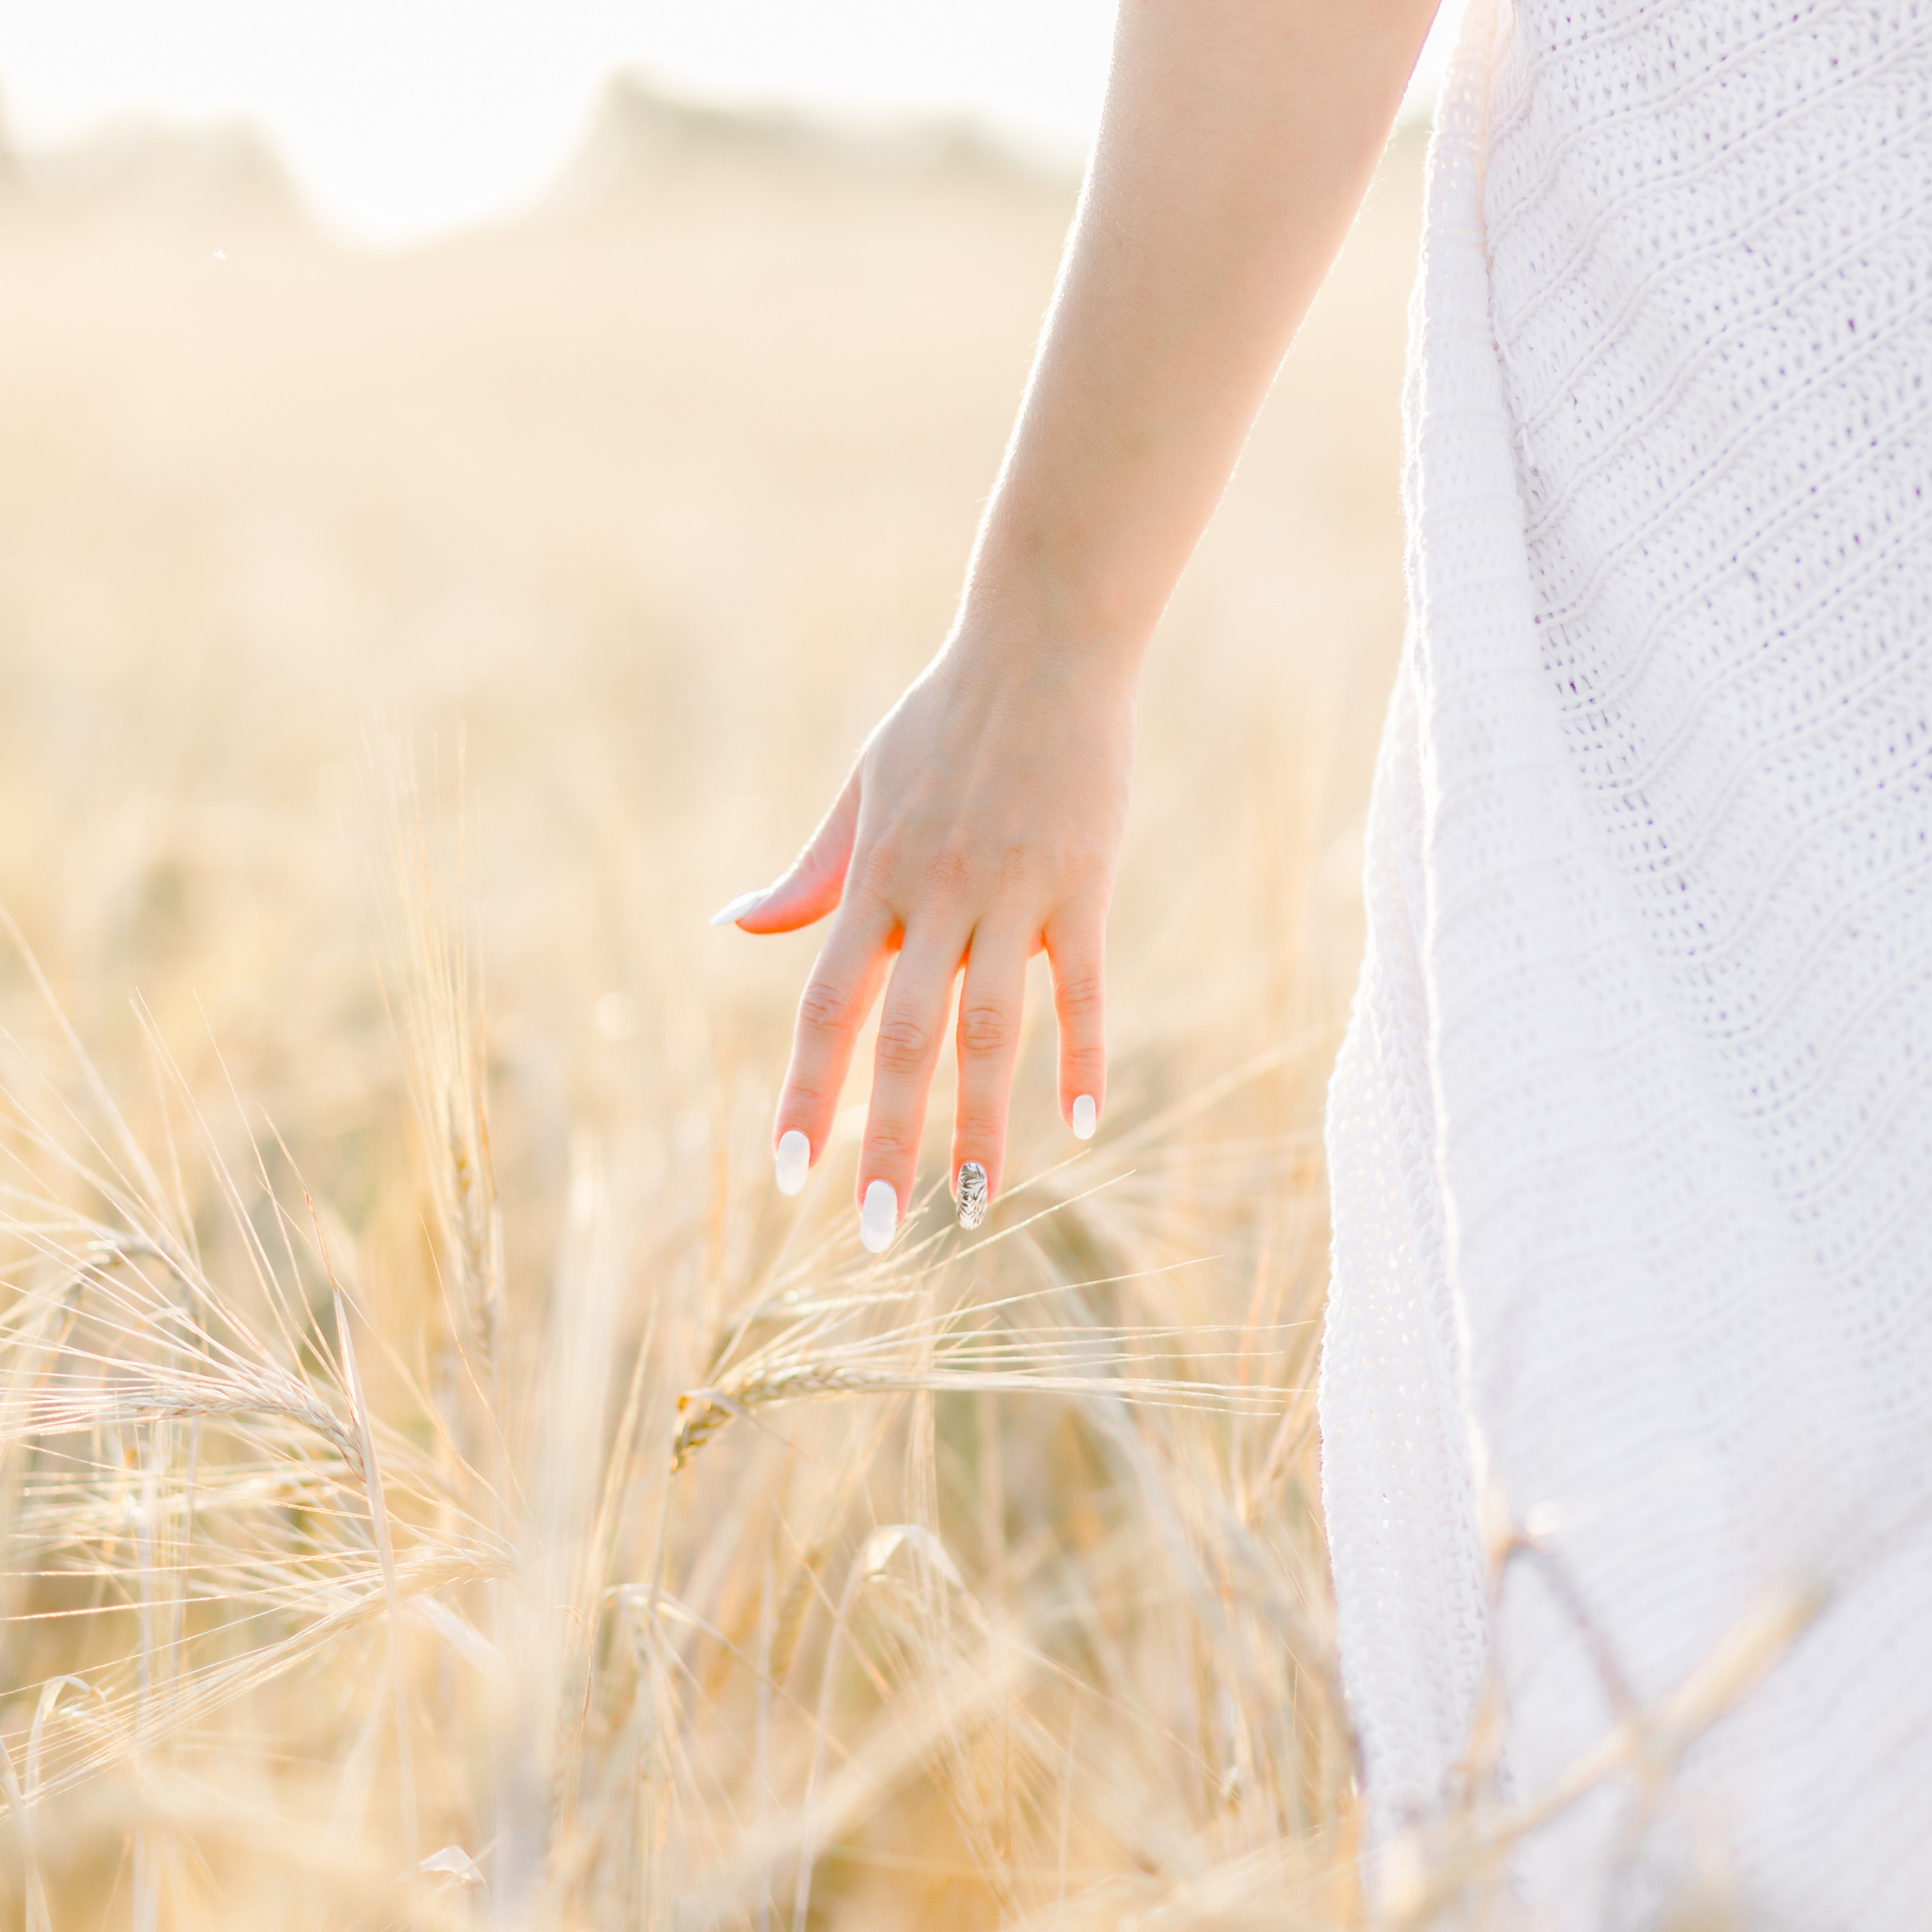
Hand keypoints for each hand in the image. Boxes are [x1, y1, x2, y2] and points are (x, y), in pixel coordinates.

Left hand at [716, 631, 1134, 1246]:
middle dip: (885, 1139)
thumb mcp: (862, 788)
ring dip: (985, 1126)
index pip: (826, 1005)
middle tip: (877, 1232)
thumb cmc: (945, 719)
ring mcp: (1014, 891)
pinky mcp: (1086, 883)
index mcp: (874, 877)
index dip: (805, 1091)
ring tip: (978, 1210)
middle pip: (902, 1039)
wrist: (1043, 641)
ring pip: (993, 1029)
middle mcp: (935, 894)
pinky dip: (1084, 1055)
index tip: (790, 1172)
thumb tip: (738, 923)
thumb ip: (811, 871)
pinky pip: (1086, 986)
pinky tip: (1084, 1122)